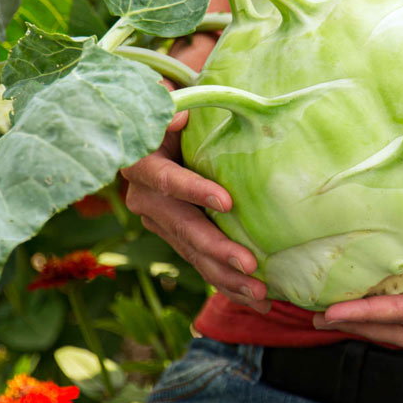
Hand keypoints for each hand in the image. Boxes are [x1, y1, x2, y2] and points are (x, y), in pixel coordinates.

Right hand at [121, 99, 270, 313]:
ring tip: (260, 293)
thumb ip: (171, 109)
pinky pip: (199, 263)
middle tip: (251, 266)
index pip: (166, 180)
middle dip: (217, 250)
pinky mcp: (175, 237)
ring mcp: (160, 223)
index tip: (228, 203)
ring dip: (226, 277)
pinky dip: (226, 282)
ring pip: (192, 254)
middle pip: (182, 228)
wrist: (156, 132)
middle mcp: (145, 199)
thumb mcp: (169, 106)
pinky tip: (255, 297)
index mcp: (142, 164)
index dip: (194, 191)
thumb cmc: (172, 113)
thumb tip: (179, 117)